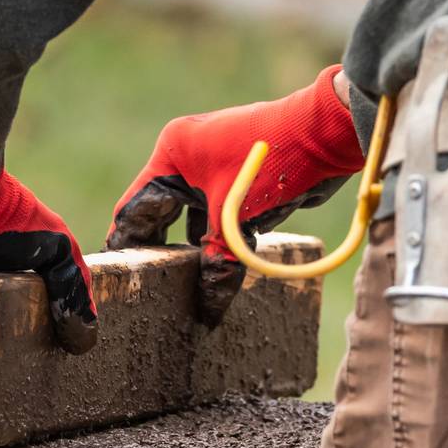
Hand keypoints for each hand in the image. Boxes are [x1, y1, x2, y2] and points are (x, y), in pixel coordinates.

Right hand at [106, 65, 363, 323]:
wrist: (324, 136)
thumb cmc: (271, 165)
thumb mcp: (236, 222)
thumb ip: (217, 265)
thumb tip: (208, 310)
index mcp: (173, 153)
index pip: (138, 207)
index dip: (129, 243)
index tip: (122, 274)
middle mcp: (187, 154)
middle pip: (161, 210)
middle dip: (159, 248)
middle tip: (150, 285)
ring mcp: (213, 163)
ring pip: (191, 214)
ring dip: (190, 246)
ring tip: (180, 283)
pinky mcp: (237, 175)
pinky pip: (216, 212)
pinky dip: (216, 238)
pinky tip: (214, 264)